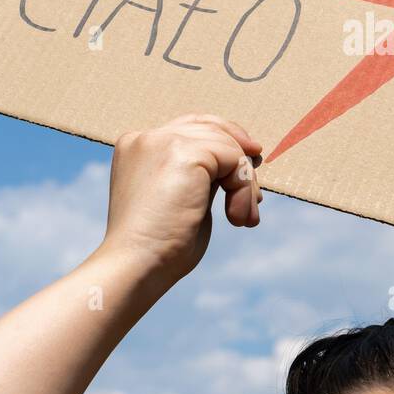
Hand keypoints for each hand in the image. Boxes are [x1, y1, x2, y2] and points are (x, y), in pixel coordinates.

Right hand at [101, 113, 262, 282]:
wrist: (136, 267)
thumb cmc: (158, 247)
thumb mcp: (183, 199)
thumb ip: (202, 175)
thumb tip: (240, 162)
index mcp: (138, 147)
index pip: (191, 128)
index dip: (226, 142)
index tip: (249, 169)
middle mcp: (147, 137)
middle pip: (211, 127)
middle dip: (241, 157)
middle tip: (257, 195)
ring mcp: (162, 141)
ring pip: (227, 145)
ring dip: (244, 184)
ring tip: (243, 218)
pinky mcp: (184, 152)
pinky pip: (233, 159)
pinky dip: (243, 189)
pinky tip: (236, 219)